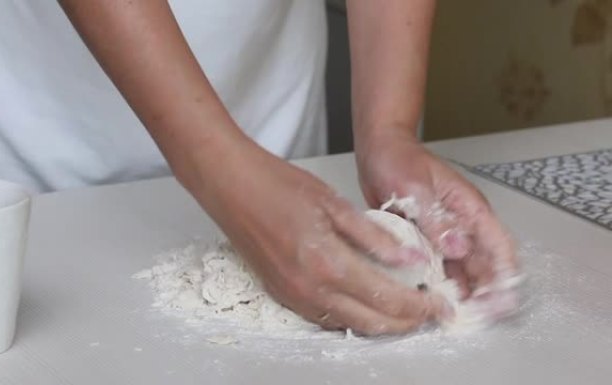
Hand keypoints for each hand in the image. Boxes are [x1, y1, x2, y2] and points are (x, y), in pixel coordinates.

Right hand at [191, 141, 446, 334]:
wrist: (230, 186)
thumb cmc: (276, 186)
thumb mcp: (334, 203)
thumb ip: (375, 236)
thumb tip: (412, 258)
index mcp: (327, 264)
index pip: (386, 299)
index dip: (419, 306)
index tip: (439, 304)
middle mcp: (310, 289)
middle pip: (370, 322)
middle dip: (405, 323)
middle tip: (428, 313)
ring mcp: (293, 296)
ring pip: (347, 325)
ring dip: (379, 324)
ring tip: (404, 310)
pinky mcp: (282, 294)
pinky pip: (324, 317)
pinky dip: (351, 317)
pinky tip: (364, 303)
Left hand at [355, 132, 519, 318]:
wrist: (378, 150)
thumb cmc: (399, 159)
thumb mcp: (415, 188)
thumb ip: (437, 219)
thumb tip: (459, 248)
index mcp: (469, 208)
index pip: (499, 246)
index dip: (504, 275)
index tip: (501, 300)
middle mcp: (462, 224)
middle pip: (484, 264)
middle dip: (486, 293)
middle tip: (477, 318)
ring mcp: (445, 234)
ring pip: (462, 270)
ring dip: (463, 293)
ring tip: (457, 316)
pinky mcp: (426, 240)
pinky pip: (438, 266)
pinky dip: (439, 284)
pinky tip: (433, 300)